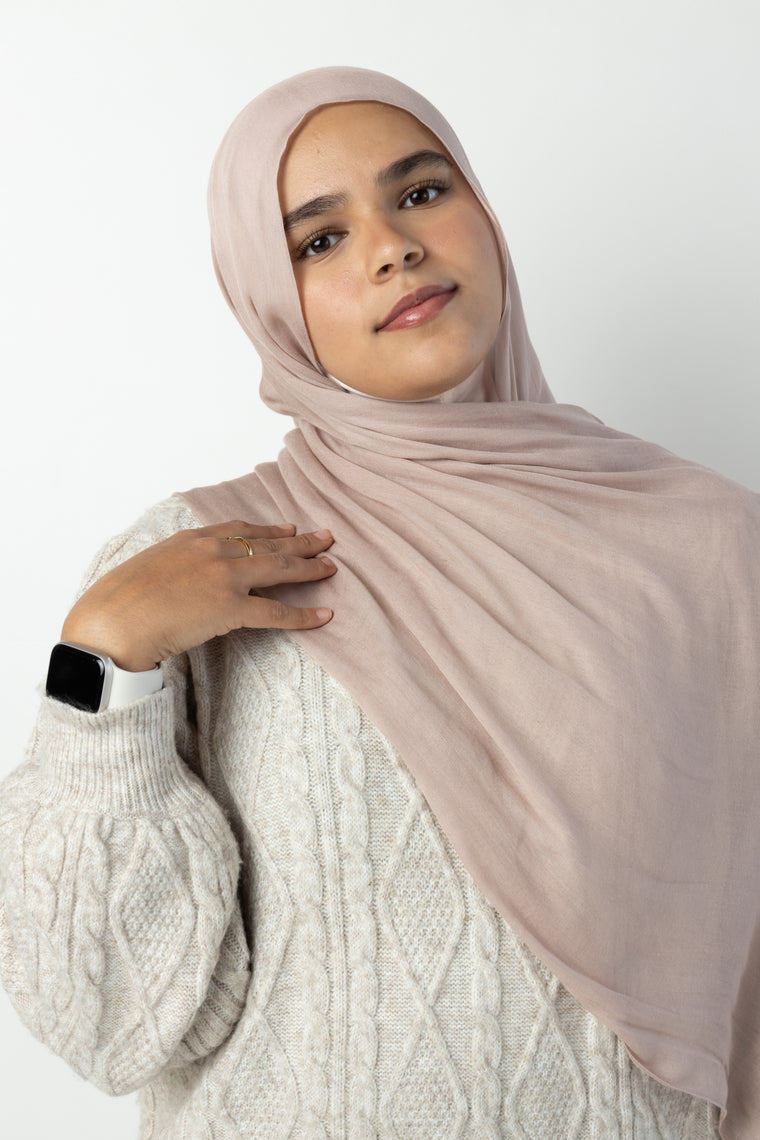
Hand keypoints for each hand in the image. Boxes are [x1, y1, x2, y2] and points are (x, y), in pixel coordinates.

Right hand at [61, 522, 335, 671]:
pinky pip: (277, 611)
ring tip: (333, 567)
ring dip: (310, 567)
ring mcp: (224, 577)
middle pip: (268, 543)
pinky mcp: (230, 608)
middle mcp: (213, 551)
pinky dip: (304, 614)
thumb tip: (183, 579)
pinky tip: (324, 615)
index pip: (240, 530)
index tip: (288, 527)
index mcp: (192, 539)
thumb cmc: (119, 602)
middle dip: (301, 541)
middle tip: (328, 538)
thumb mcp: (149, 568)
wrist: (111, 621)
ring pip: (280, 568)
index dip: (268, 529)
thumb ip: (175, 565)